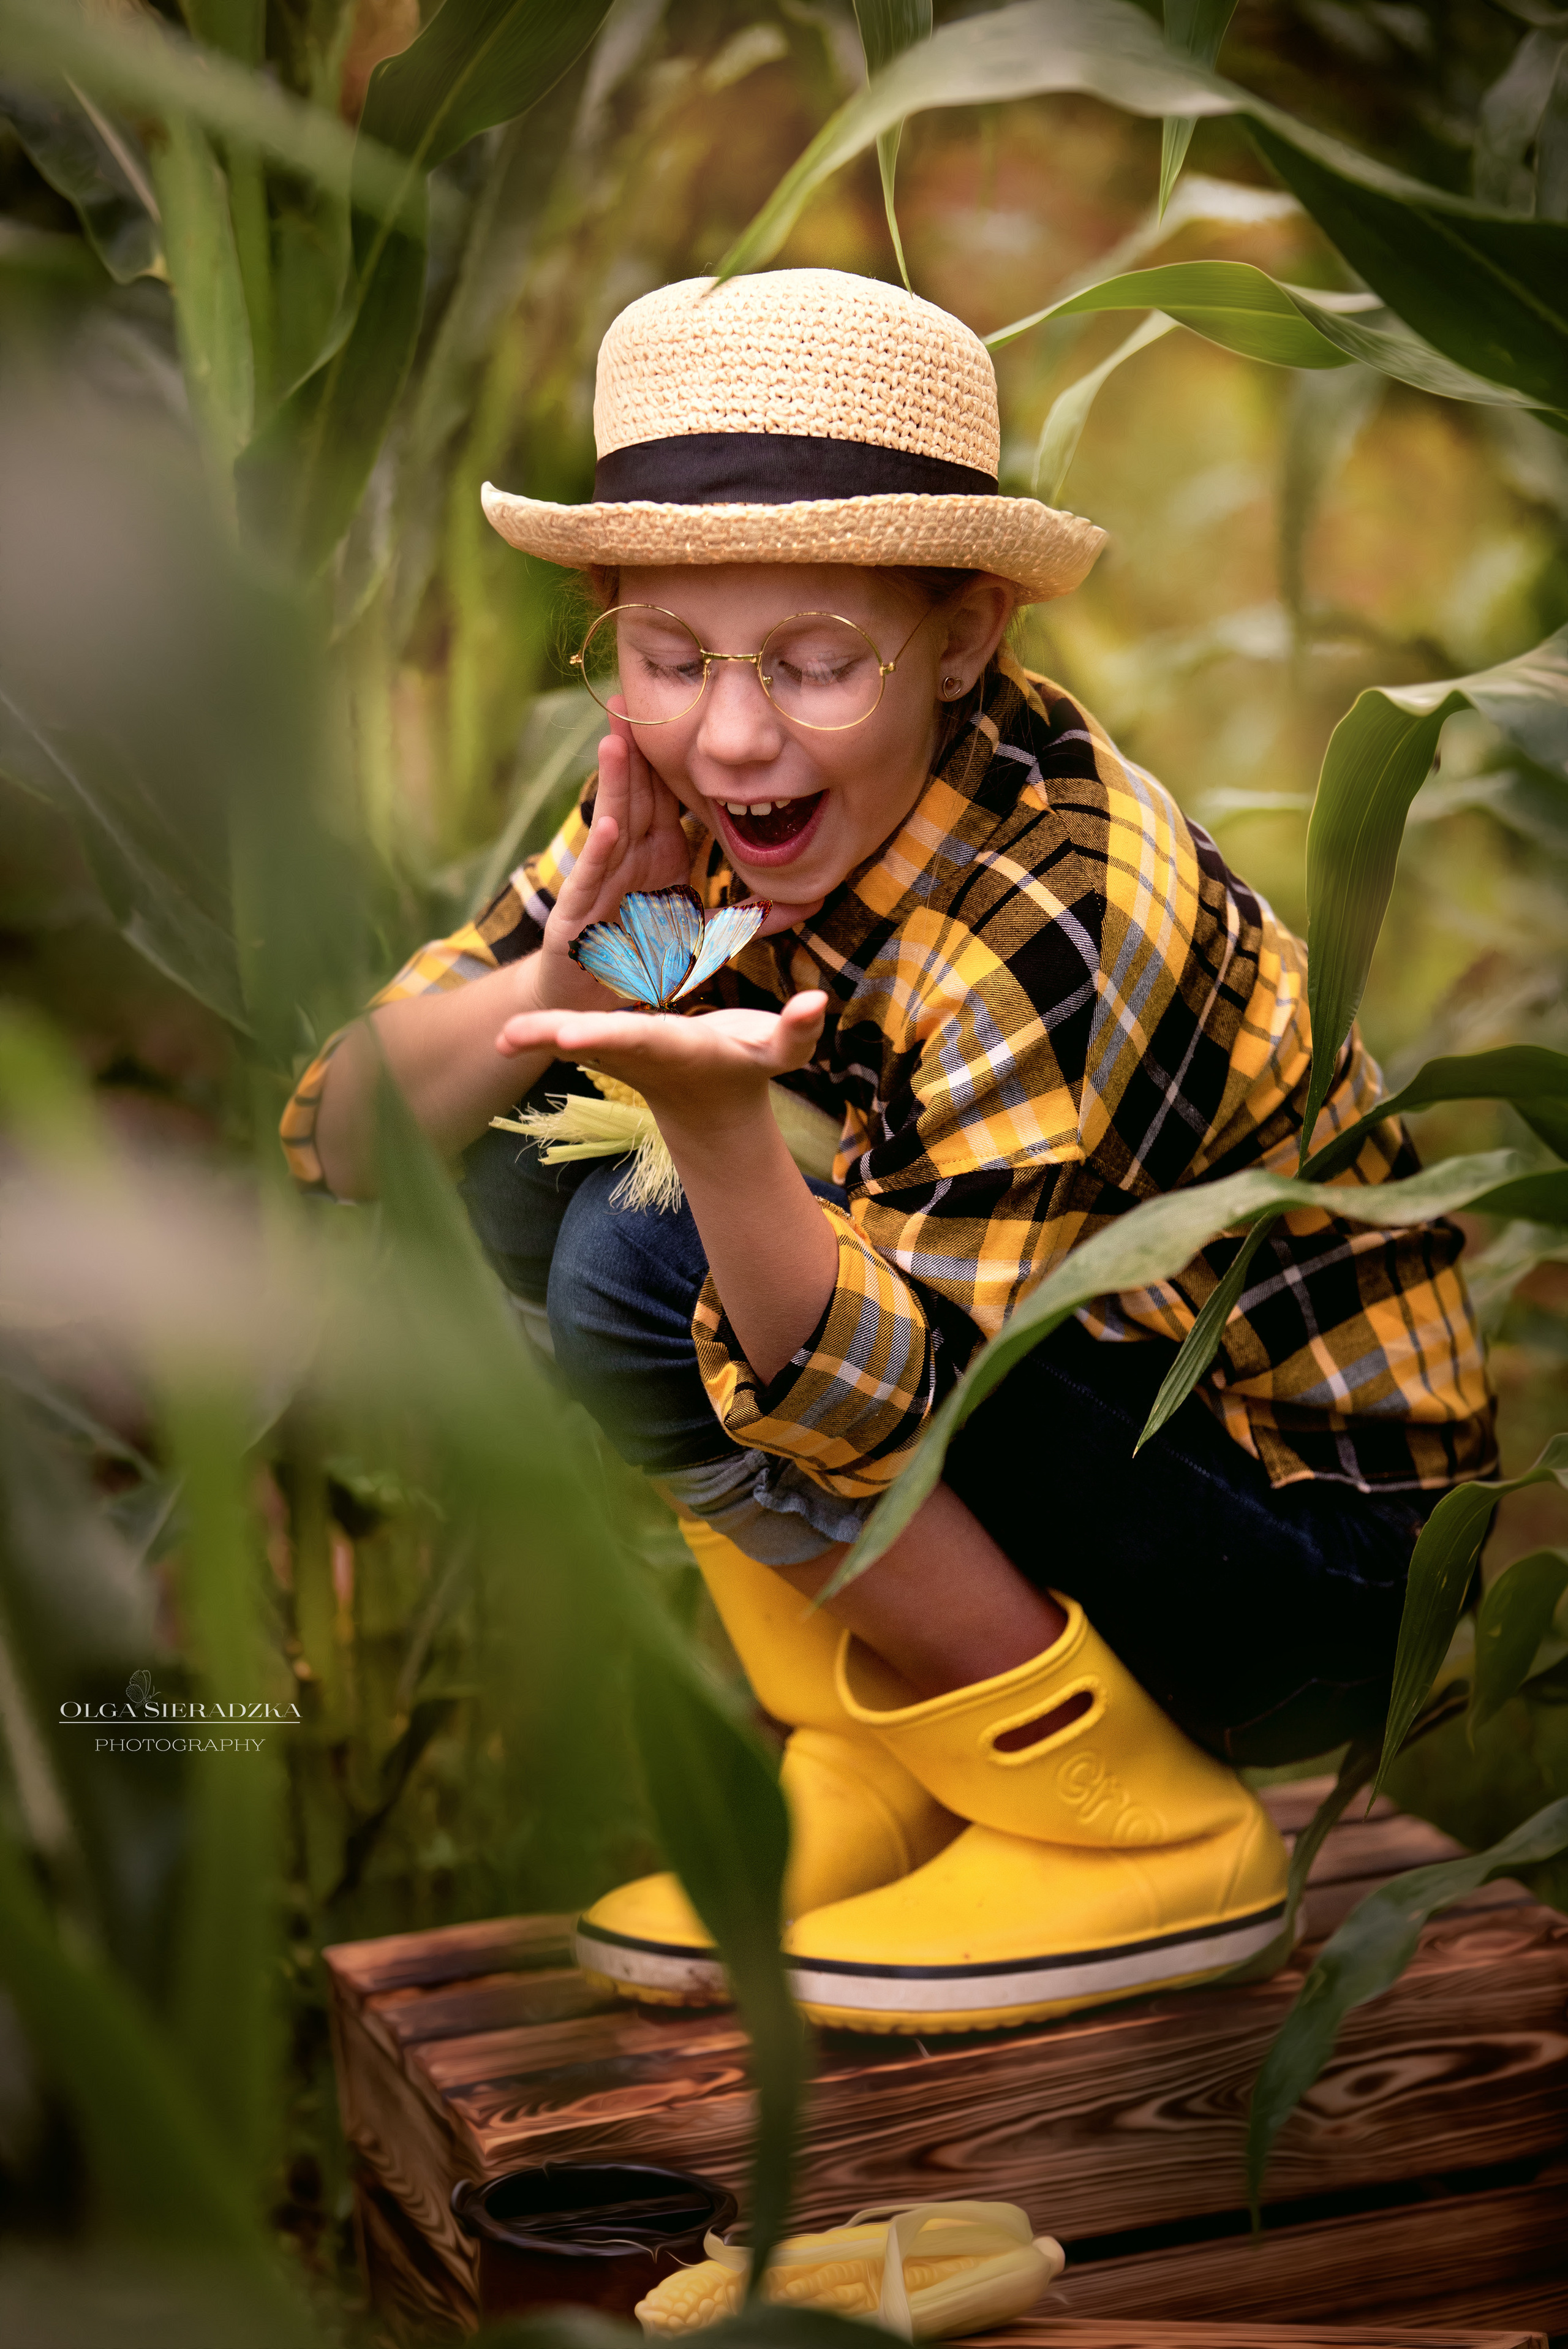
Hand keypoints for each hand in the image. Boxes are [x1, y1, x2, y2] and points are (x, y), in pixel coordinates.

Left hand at [496, 989, 828, 1138]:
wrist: (709, 1105)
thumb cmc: (747, 1067)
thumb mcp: (778, 1052)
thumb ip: (797, 1030)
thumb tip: (817, 1001)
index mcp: (677, 1047)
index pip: (641, 1037)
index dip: (609, 1034)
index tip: (574, 1035)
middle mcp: (642, 1052)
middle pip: (597, 1043)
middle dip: (561, 1039)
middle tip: (516, 1038)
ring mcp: (619, 1055)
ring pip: (572, 1043)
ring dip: (536, 1039)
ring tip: (499, 1040)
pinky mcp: (605, 1049)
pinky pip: (568, 1038)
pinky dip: (538, 1033)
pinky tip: (502, 1035)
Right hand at [533, 706, 823, 1013]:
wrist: (593, 1003)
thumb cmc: (644, 963)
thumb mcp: (705, 938)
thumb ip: (748, 920)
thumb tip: (807, 902)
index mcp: (659, 854)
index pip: (666, 795)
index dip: (672, 756)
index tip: (685, 710)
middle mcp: (630, 858)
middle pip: (636, 793)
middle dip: (633, 746)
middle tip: (632, 696)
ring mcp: (604, 881)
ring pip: (611, 821)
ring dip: (613, 780)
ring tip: (615, 736)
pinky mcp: (581, 913)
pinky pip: (595, 877)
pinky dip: (602, 850)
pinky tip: (610, 822)